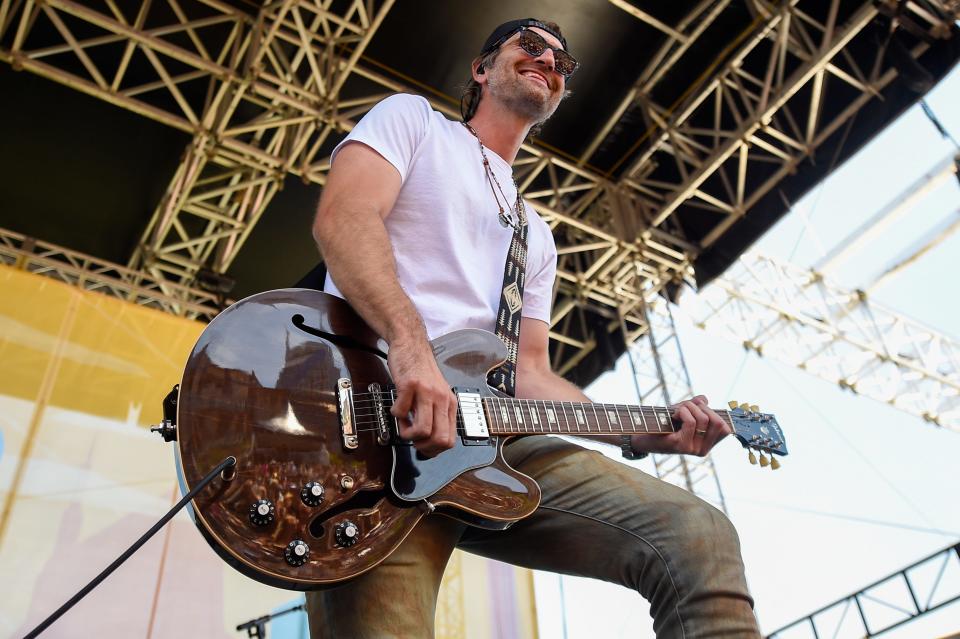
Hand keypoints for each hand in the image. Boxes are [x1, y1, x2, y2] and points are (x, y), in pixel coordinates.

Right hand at [387, 338, 457, 456]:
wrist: (411, 345)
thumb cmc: (422, 372)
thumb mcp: (437, 394)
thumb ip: (437, 414)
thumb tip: (430, 442)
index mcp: (450, 404)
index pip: (449, 440)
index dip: (433, 450)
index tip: (421, 445)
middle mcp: (442, 399)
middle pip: (439, 439)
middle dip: (422, 446)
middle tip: (412, 438)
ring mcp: (426, 392)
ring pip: (423, 430)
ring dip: (407, 434)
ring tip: (403, 423)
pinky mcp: (410, 385)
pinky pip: (400, 412)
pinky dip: (395, 415)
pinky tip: (397, 406)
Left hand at [630, 395, 731, 456]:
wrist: (639, 437)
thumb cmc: (662, 424)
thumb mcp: (683, 412)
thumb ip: (696, 405)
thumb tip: (704, 399)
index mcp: (706, 445)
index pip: (725, 428)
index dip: (714, 413)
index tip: (699, 409)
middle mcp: (702, 450)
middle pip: (717, 422)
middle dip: (702, 408)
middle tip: (685, 407)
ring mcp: (692, 449)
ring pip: (703, 420)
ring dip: (689, 407)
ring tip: (677, 410)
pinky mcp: (680, 445)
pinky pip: (691, 422)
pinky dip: (683, 411)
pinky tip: (673, 414)